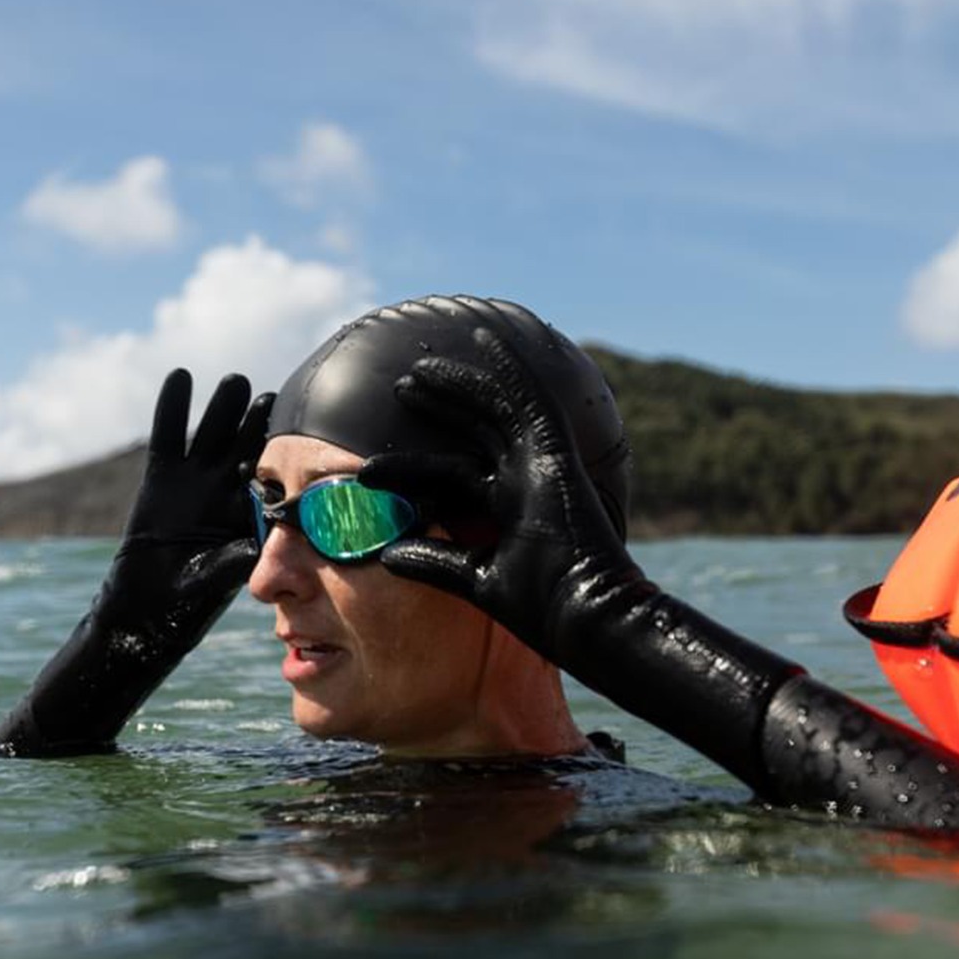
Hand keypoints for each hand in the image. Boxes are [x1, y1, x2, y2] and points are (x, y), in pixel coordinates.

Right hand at [97, 368, 272, 647]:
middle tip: (272, 397)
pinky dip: (173, 406)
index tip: (297, 432)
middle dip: (257, 423)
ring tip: (236, 381)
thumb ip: (236, 558)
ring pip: (212, 434)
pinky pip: (168, 435)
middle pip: (243, 447)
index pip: (265, 476)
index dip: (278, 454)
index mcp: (246, 512)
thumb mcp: (216, 577)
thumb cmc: (189, 597)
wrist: (148, 603)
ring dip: (223, 408)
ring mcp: (194, 479)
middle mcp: (225, 490)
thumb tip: (257, 545)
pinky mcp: (162, 475)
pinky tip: (181, 376)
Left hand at [360, 327, 797, 786]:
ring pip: (498, 407)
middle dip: (441, 405)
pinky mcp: (555, 457)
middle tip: (402, 386)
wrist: (590, 619)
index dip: (415, 468)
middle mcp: (527, 480)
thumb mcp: (475, 580)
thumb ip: (436, 562)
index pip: (456, 474)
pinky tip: (485, 339)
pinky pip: (528, 400)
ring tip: (417, 369)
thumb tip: (387, 554)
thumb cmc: (544, 609)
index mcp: (512, 508)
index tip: (368, 473)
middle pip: (477, 429)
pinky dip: (507, 370)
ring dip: (459, 384)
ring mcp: (542, 466)